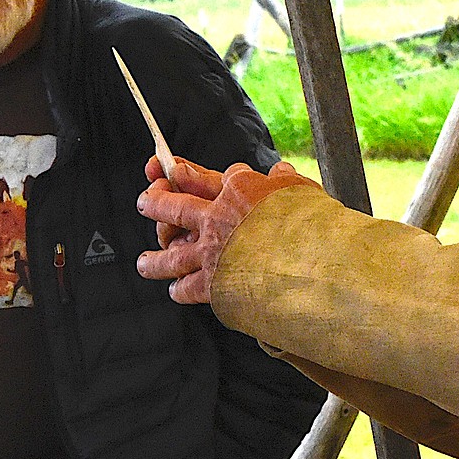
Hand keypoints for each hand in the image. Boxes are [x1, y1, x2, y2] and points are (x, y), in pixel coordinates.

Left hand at [138, 157, 305, 302]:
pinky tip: (175, 289)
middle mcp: (217, 217)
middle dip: (155, 202)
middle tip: (145, 201)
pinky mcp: (213, 284)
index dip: (191, 173)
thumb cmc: (315, 225)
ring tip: (144, 263)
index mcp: (239, 189)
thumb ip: (285, 182)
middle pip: (174, 206)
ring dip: (154, 260)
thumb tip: (278, 170)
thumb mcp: (302, 192)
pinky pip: (186, 287)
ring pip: (171, 254)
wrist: (313, 265)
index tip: (178, 169)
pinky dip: (178, 289)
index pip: (209, 178)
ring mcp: (211, 252)